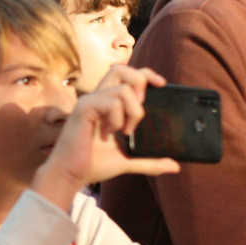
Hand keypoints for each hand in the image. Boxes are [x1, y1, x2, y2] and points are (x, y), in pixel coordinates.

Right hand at [40, 65, 179, 189]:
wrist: (70, 175)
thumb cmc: (92, 165)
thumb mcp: (128, 160)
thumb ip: (150, 160)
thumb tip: (175, 166)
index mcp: (105, 104)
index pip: (125, 75)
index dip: (145, 74)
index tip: (161, 85)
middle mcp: (96, 98)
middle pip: (121, 69)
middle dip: (140, 82)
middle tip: (142, 106)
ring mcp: (89, 102)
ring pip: (124, 89)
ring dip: (133, 111)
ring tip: (125, 131)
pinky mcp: (84, 109)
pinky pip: (112, 103)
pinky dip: (118, 119)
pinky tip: (108, 134)